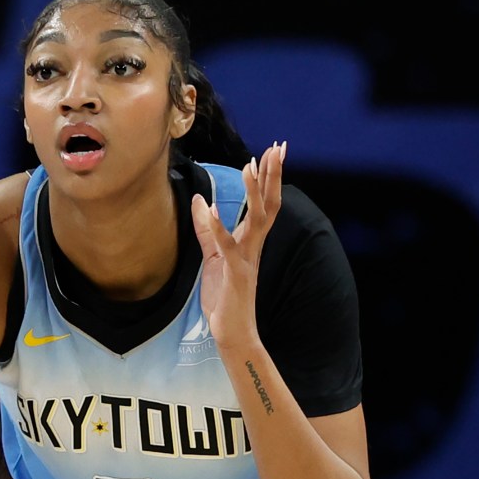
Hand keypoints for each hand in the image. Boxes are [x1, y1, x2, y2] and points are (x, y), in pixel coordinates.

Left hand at [190, 142, 285, 349]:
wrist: (232, 331)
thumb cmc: (224, 296)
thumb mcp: (212, 256)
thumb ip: (206, 228)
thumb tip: (200, 198)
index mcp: (251, 241)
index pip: (265, 202)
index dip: (270, 177)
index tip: (275, 150)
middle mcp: (253, 246)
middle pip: (269, 204)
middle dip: (273, 175)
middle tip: (278, 147)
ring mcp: (246, 258)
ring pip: (256, 220)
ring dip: (253, 192)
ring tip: (249, 165)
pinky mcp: (233, 272)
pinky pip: (226, 246)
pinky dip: (217, 226)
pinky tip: (210, 207)